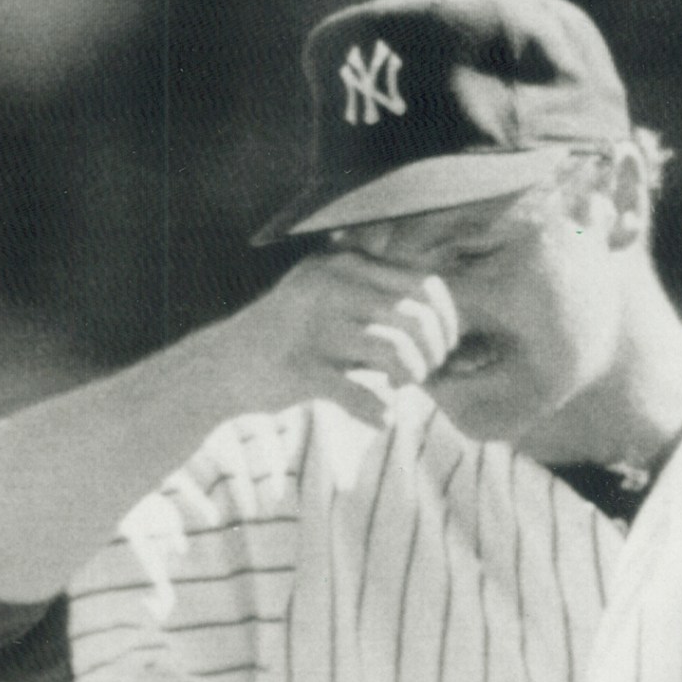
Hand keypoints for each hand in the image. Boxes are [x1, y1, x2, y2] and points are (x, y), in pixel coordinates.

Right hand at [217, 250, 461, 419]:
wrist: (224, 366)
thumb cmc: (301, 341)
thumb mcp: (344, 309)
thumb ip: (390, 309)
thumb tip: (457, 337)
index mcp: (346, 264)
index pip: (427, 284)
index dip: (449, 322)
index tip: (442, 348)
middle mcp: (329, 283)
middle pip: (419, 316)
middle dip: (434, 353)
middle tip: (418, 373)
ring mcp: (310, 324)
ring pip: (396, 351)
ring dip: (410, 378)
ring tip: (397, 386)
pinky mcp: (296, 366)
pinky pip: (360, 393)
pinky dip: (380, 411)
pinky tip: (380, 417)